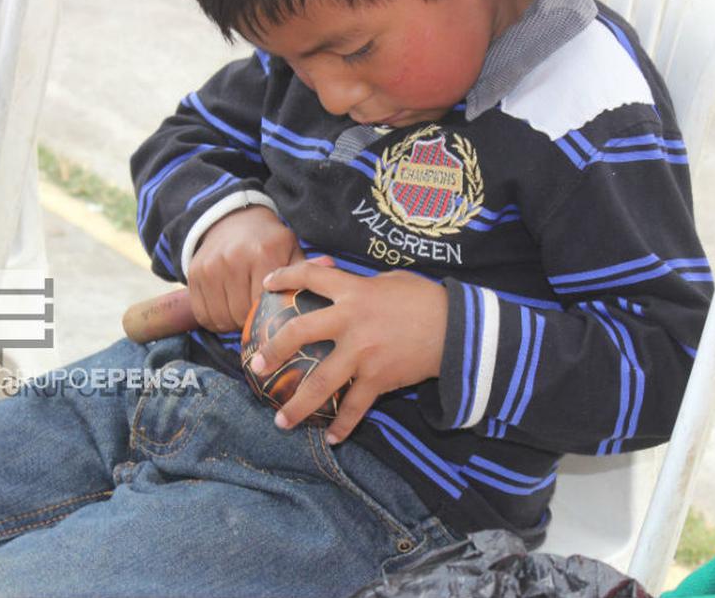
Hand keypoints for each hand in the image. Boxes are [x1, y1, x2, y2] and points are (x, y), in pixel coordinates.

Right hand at [188, 206, 302, 331]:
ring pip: (222, 318)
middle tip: (261, 323)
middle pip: (242, 314)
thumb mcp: (290, 248)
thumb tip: (332, 268)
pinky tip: (227, 313)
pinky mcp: (193, 274)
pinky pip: (203, 315)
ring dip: (233, 326)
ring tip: (244, 317)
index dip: (272, 319)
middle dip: (252, 325)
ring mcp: (210, 267)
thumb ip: (307, 268)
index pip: (267, 303)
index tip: (278, 322)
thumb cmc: (268, 241)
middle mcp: (234, 259)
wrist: (231, 219)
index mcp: (264, 253)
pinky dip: (215, 322)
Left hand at [250, 259, 446, 443]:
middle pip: (299, 333)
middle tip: (257, 366)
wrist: (458, 329)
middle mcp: (350, 321)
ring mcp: (362, 353)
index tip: (267, 284)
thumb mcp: (390, 281)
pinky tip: (332, 438)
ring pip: (320, 382)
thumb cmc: (426, 300)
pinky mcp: (378, 379)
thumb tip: (342, 286)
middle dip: (274, 350)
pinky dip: (343, 426)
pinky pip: (355, 407)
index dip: (285, 276)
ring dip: (298, 405)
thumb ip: (361, 285)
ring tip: (281, 421)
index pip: (310, 277)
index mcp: (353, 291)